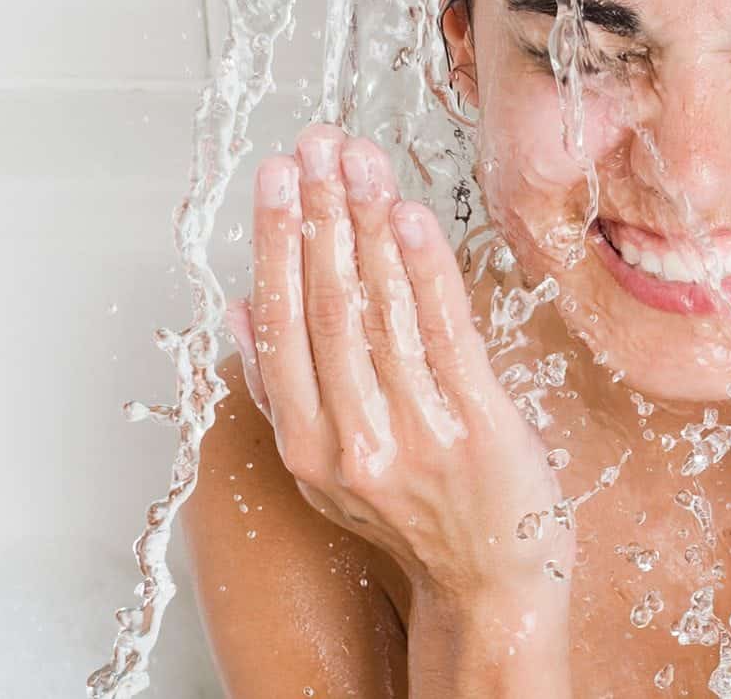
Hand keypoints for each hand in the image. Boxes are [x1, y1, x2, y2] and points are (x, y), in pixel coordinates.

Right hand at [222, 123, 569, 603]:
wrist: (492, 587)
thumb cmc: (415, 519)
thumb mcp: (325, 470)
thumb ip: (279, 391)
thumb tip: (238, 307)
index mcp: (306, 447)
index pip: (280, 325)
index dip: (273, 242)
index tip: (271, 176)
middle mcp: (353, 440)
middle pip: (326, 306)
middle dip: (316, 213)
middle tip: (312, 144)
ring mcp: (418, 433)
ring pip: (380, 310)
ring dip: (367, 223)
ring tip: (357, 160)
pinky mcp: (478, 423)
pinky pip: (445, 330)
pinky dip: (424, 268)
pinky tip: (409, 215)